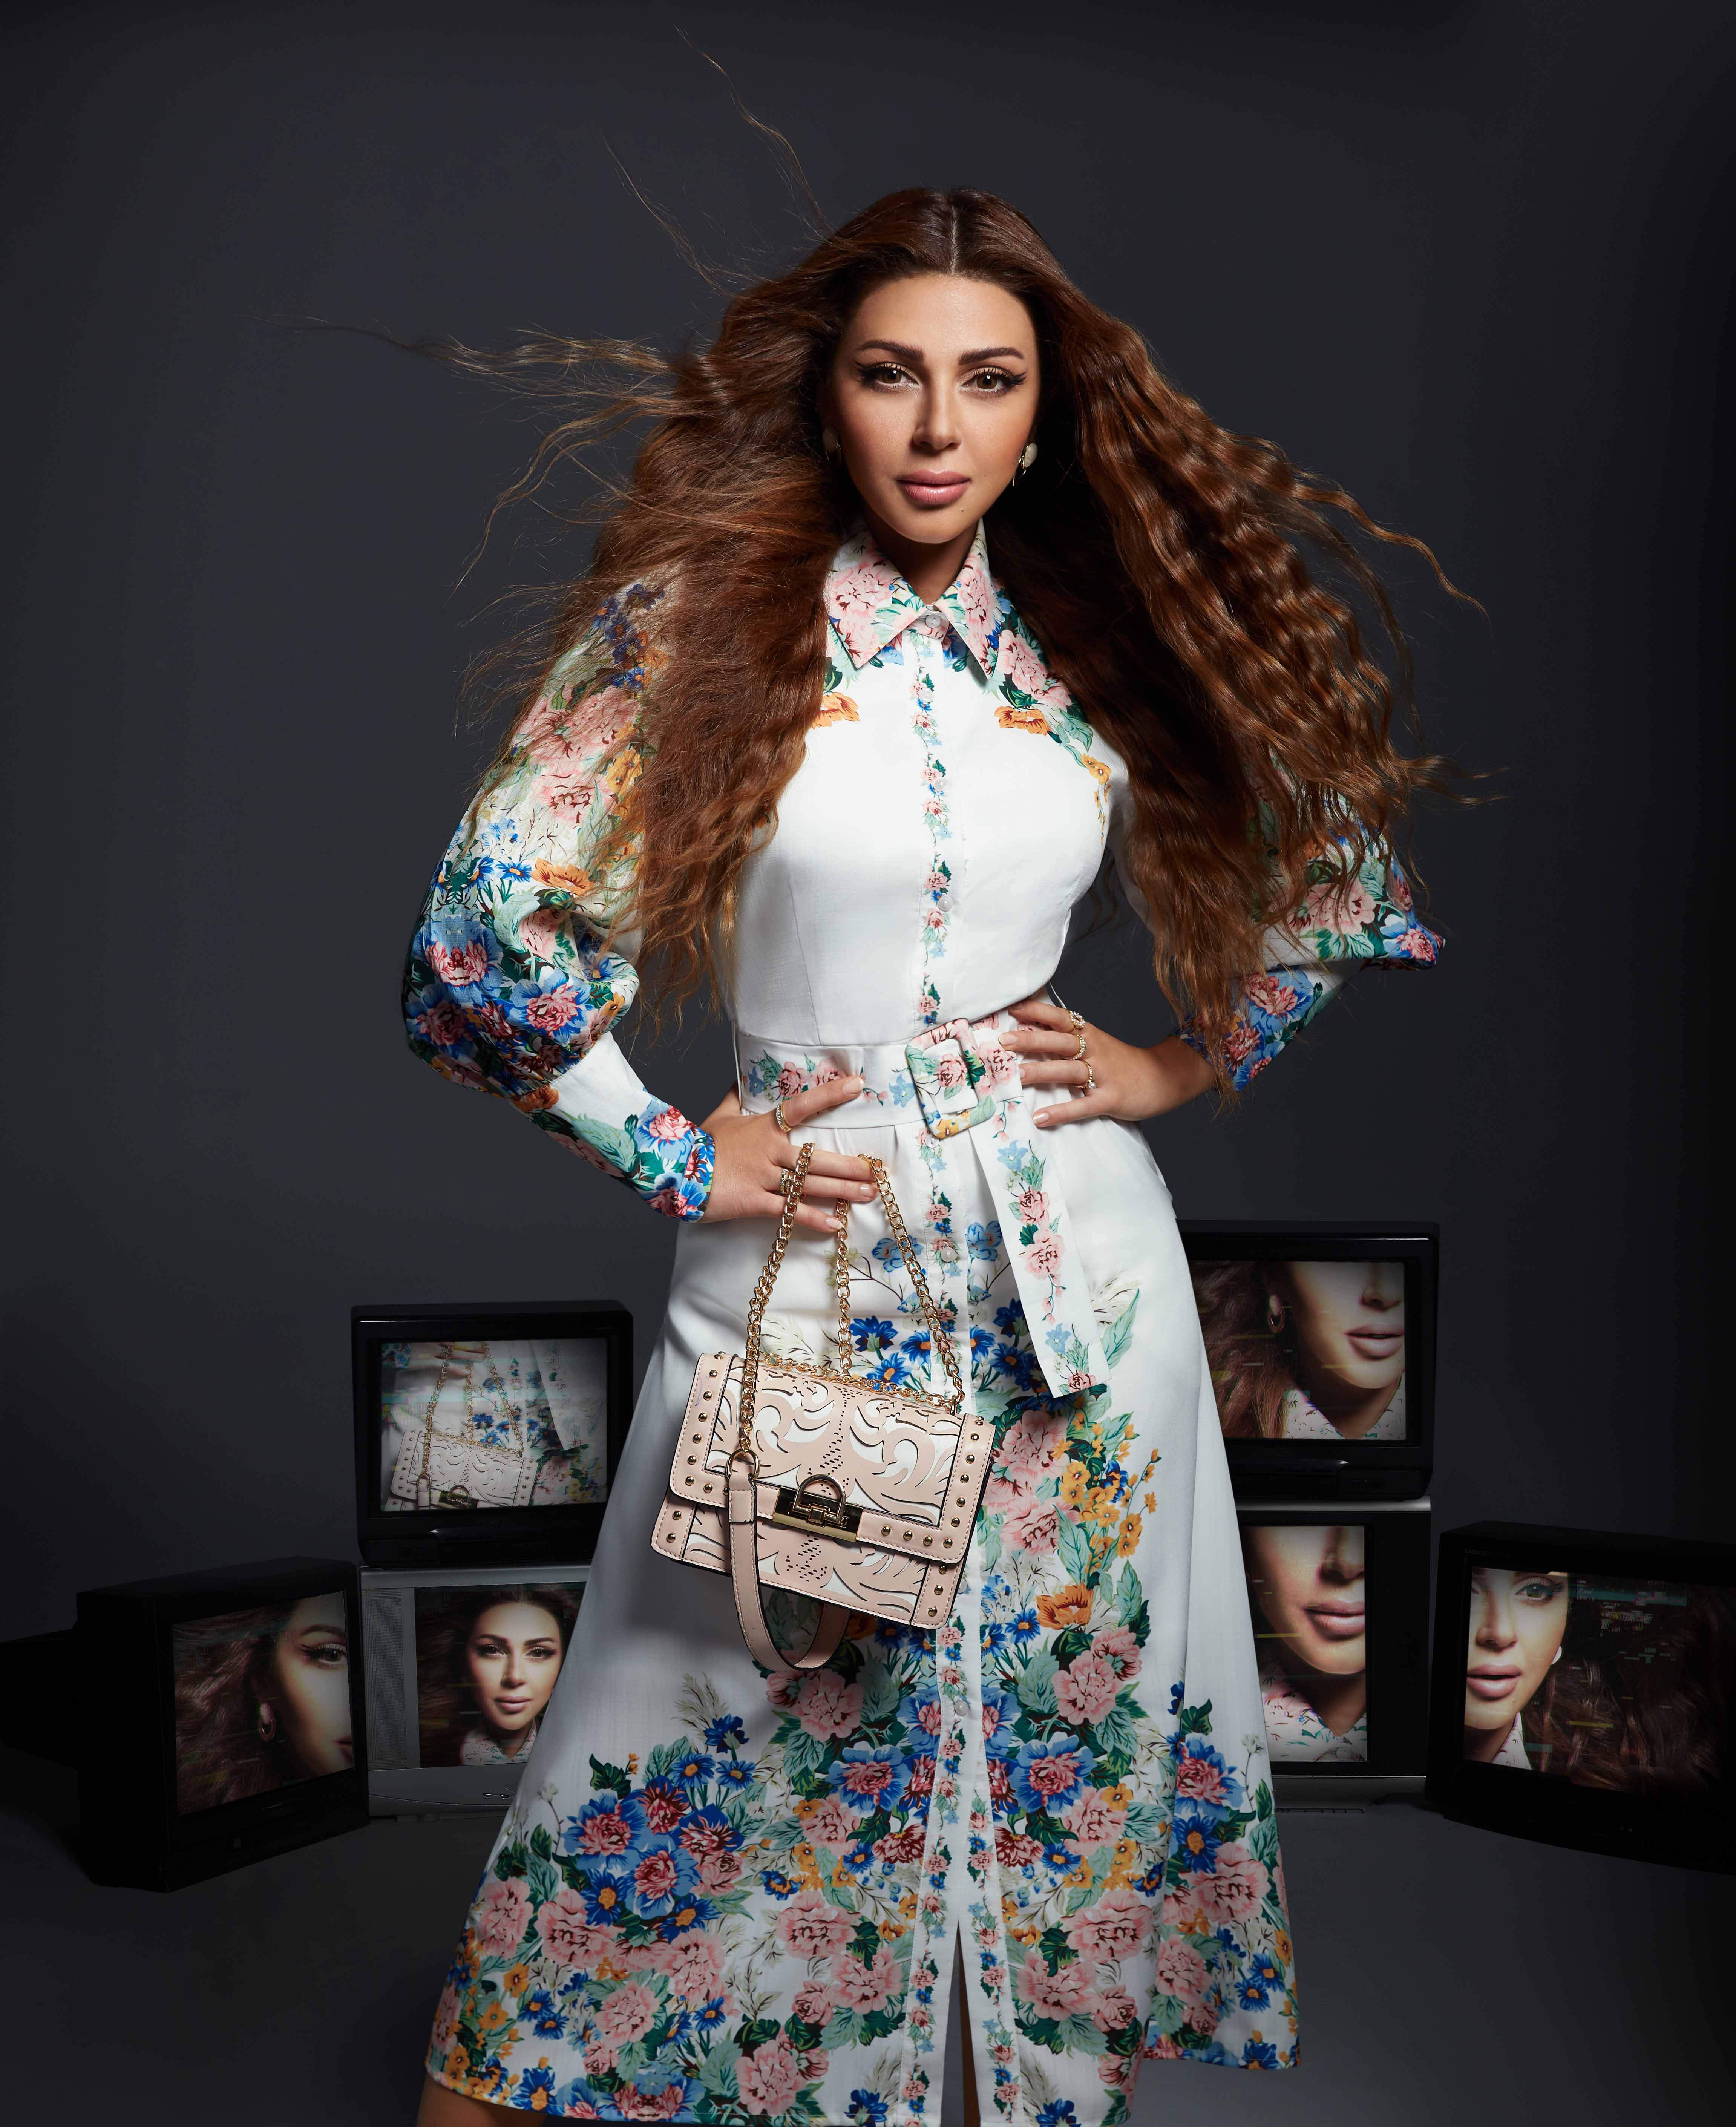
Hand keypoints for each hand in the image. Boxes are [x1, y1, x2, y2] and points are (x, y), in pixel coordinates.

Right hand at [697, 1079, 877, 1232]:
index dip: (830, 1094)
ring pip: (810, 1184)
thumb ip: (734, 1096)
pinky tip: (835, 1225)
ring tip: (869, 1194)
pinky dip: (812, 1219)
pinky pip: (789, 1211)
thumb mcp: (719, 1115)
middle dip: (850, 1166)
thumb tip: (740, 1075)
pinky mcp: (755, 1202)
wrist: (672, 1170)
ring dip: (842, 1191)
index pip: (802, 1105)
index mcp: (764, 1127)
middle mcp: (770, 1151)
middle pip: (817, 1157)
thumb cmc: (698, 1143)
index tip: (858, 1085)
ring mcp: (764, 1177)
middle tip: (877, 1171)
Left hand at [999, 993, 1214, 1127]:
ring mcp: (1104, 1075)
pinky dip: (1061, 1112)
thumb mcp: (1098, 1043)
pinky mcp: (1111, 1099)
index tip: (1011, 1009)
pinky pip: (1083, 1106)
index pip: (1060, 1018)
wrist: (1165, 1077)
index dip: (1037, 1012)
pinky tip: (1040, 1118)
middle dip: (1031, 1040)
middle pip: (1060, 1041)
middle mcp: (1095, 1050)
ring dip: (1042, 1072)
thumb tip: (1032, 1032)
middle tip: (1003, 1042)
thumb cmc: (1123, 1062)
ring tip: (1016, 1077)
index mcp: (1090, 1034)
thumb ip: (1069, 1038)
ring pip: (1069, 1071)